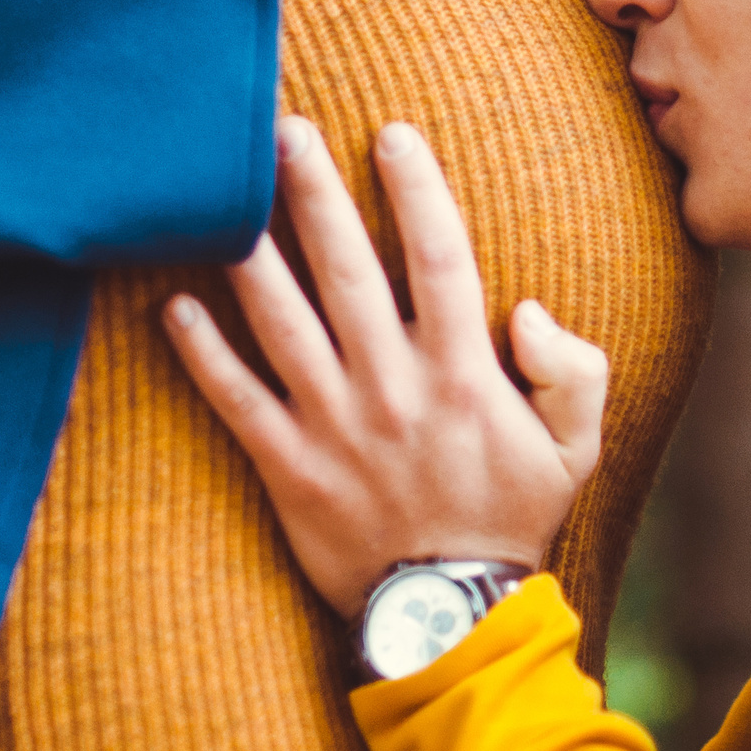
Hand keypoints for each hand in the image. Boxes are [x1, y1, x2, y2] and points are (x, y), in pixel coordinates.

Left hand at [165, 117, 610, 614]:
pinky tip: (173, 304)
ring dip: (251, 253)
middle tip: (284, 132)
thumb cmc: (514, 516)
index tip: (392, 133)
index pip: (439, 258)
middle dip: (313, 194)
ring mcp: (335, 426)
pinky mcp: (288, 468)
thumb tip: (525, 308)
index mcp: (462, 373)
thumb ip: (571, 370)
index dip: (416, 191)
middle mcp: (393, 387)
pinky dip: (203, 354)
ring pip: (283, 323)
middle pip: (346, 270)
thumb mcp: (577, 446)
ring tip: (224, 196)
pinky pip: (237, 401)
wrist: (453, 617)